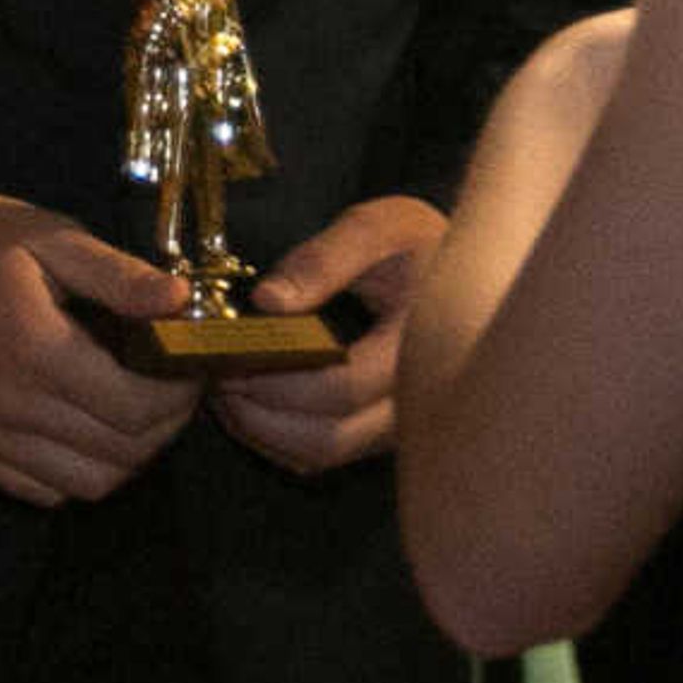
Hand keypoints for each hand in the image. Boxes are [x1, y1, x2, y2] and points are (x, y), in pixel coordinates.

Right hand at [0, 192, 200, 504]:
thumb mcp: (45, 237)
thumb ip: (116, 274)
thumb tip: (181, 301)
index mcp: (37, 351)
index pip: (137, 408)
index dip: (179, 394)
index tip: (188, 365)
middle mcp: (10, 408)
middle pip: (121, 453)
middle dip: (164, 425)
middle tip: (171, 387)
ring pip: (87, 484)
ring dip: (126, 456)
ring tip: (133, 409)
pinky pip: (42, 491)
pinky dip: (78, 471)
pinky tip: (83, 426)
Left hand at [214, 193, 448, 475]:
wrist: (464, 270)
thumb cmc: (418, 243)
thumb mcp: (377, 227)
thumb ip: (323, 259)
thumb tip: (267, 302)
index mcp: (416, 348)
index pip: (341, 389)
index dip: (278, 381)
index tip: (230, 358)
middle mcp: (412, 402)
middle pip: (327, 439)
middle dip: (261, 413)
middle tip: (217, 376)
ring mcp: (397, 424)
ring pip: (322, 455)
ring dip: (264, 430)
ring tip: (227, 387)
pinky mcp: (379, 432)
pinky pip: (324, 454)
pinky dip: (279, 438)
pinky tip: (253, 401)